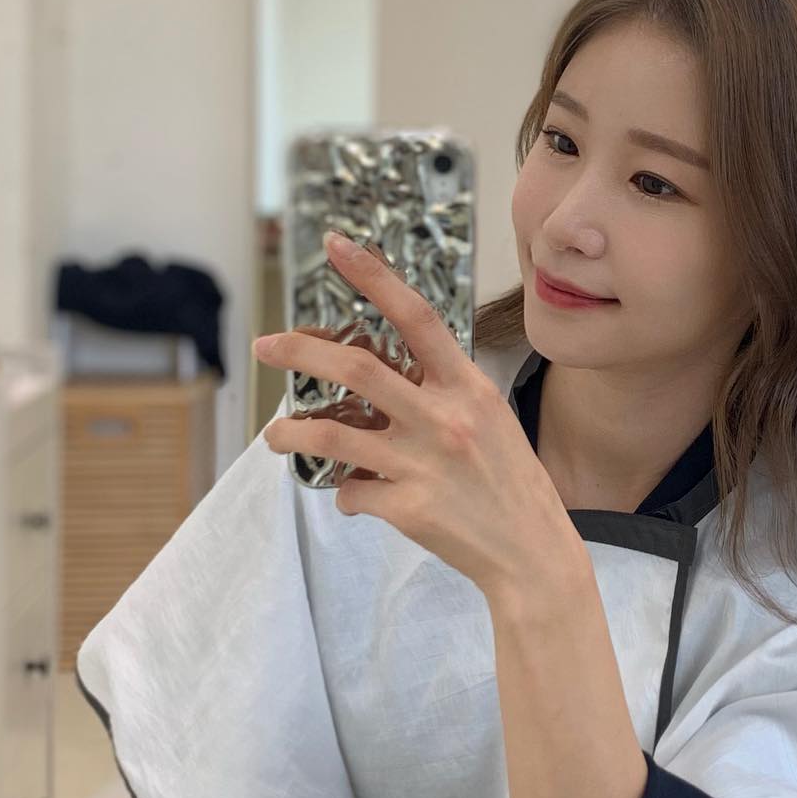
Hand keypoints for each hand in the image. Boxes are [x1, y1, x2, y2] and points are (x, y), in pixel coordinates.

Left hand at [254, 230, 585, 599]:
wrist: (532, 552)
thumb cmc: (509, 481)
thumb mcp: (490, 418)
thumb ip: (443, 393)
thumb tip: (384, 379)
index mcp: (467, 387)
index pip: (416, 316)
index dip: (373, 277)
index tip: (337, 246)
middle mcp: (443, 417)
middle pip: (355, 367)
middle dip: (299, 350)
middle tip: (264, 345)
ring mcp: (423, 463)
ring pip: (331, 436)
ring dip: (291, 434)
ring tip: (276, 436)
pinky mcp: (407, 507)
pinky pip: (353, 492)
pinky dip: (348, 494)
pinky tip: (357, 497)